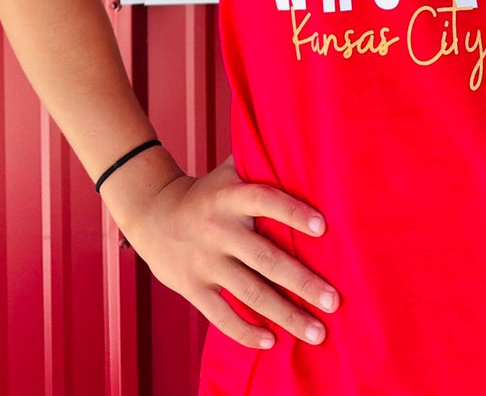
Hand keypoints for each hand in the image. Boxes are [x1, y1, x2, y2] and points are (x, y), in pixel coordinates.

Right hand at [120, 155, 339, 348]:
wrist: (151, 212)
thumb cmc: (207, 192)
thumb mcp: (229, 171)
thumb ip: (260, 161)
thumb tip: (302, 142)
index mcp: (231, 196)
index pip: (265, 200)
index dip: (293, 212)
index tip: (323, 228)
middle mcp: (219, 229)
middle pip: (266, 259)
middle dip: (302, 282)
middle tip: (334, 301)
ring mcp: (205, 261)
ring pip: (250, 293)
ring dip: (286, 316)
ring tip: (317, 333)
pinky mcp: (192, 287)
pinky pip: (221, 315)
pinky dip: (246, 332)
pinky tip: (272, 342)